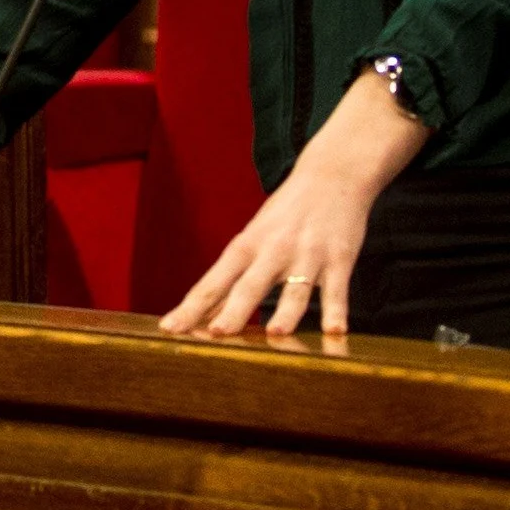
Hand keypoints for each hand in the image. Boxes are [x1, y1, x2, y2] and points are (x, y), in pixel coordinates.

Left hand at [162, 69, 428, 339]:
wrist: (331, 175)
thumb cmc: (285, 214)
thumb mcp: (255, 238)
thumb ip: (236, 278)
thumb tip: (208, 314)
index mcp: (245, 246)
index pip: (213, 282)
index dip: (191, 307)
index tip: (170, 329)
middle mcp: (272, 251)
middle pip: (248, 286)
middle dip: (232, 311)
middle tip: (215, 334)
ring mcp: (306, 255)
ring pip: (294, 290)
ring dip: (285, 312)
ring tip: (275, 334)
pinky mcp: (339, 258)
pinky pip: (337, 289)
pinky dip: (336, 311)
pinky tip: (335, 332)